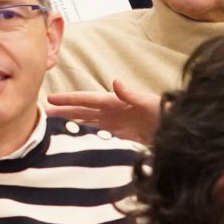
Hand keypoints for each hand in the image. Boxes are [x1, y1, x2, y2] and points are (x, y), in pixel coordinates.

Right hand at [47, 78, 162, 144]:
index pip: (87, 99)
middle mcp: (112, 112)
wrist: (183, 133)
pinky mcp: (121, 136)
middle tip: (41, 113)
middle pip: (82, 111)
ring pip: (87, 122)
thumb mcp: (152, 103)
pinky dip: (84, 136)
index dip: (68, 99)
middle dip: (62, 111)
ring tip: (51, 127)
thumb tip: (115, 82)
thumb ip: (133, 94)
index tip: (49, 99)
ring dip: (70, 123)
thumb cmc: (169, 114)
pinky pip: (98, 135)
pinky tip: (74, 141)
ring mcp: (115, 124)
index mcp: (116, 102)